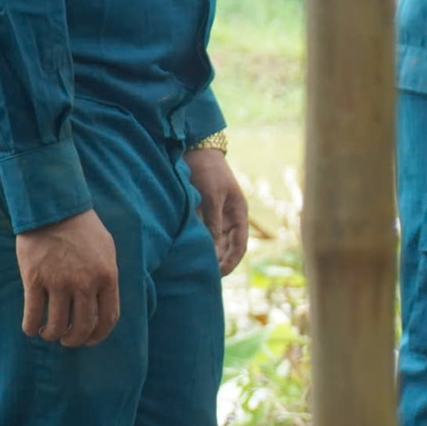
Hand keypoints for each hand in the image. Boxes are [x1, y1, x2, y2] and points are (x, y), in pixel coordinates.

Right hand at [15, 209, 119, 346]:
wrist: (52, 208)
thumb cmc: (82, 228)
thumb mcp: (107, 251)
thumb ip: (107, 276)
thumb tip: (104, 302)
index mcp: (107, 278)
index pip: (107, 318)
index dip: (98, 335)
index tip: (89, 339)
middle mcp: (85, 284)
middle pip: (82, 326)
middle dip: (74, 340)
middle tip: (67, 340)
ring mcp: (59, 283)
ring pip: (57, 324)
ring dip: (52, 334)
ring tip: (48, 333)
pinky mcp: (35, 279)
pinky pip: (33, 313)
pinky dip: (31, 326)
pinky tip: (31, 329)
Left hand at [186, 147, 249, 274]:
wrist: (194, 149)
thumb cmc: (208, 170)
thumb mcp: (212, 195)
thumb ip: (212, 220)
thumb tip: (212, 246)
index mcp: (239, 215)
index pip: (239, 246)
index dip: (231, 262)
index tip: (219, 274)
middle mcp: (229, 219)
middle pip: (226, 248)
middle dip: (217, 262)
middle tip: (203, 276)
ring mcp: (215, 217)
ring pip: (213, 244)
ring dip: (206, 255)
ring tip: (194, 268)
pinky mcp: (200, 214)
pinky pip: (201, 234)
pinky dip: (196, 244)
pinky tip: (187, 252)